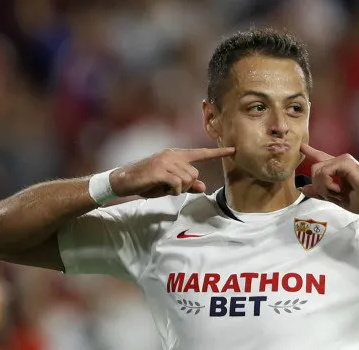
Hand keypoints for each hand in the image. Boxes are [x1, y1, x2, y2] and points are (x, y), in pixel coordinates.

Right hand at [109, 147, 234, 197]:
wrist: (125, 180)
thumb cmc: (148, 182)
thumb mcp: (170, 184)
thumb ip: (187, 185)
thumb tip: (203, 187)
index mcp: (176, 155)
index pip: (201, 153)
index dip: (218, 153)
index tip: (233, 150)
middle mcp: (173, 155)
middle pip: (195, 175)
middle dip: (186, 186)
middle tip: (169, 188)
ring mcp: (166, 161)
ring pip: (187, 180)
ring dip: (177, 189)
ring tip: (163, 187)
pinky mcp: (160, 170)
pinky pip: (177, 184)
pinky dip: (172, 191)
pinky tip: (161, 189)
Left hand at [299, 144, 358, 214]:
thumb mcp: (336, 198)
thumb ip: (320, 192)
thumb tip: (304, 188)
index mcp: (339, 168)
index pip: (321, 158)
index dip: (310, 152)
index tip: (301, 147)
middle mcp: (340, 161)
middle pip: (315, 170)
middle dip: (320, 187)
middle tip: (335, 195)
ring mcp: (343, 160)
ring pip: (317, 171)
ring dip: (324, 188)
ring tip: (339, 193)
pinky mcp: (345, 162)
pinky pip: (324, 173)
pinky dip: (328, 185)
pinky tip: (339, 190)